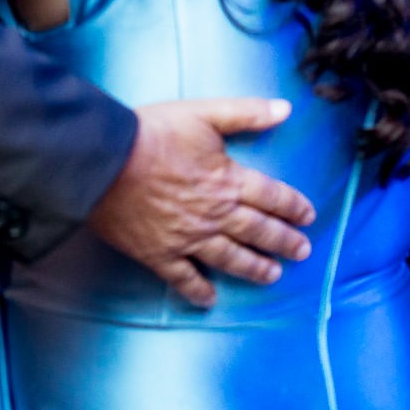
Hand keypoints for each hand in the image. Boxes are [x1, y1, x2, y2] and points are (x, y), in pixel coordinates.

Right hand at [86, 98, 315, 308]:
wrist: (100, 162)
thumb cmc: (151, 134)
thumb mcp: (204, 113)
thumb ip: (246, 113)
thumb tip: (286, 109)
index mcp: (229, 181)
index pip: (273, 197)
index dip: (294, 207)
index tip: (309, 217)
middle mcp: (214, 214)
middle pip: (258, 231)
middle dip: (284, 242)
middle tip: (302, 252)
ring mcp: (186, 238)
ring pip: (229, 258)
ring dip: (254, 267)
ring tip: (273, 275)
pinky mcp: (157, 253)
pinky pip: (182, 278)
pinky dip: (197, 291)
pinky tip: (209, 300)